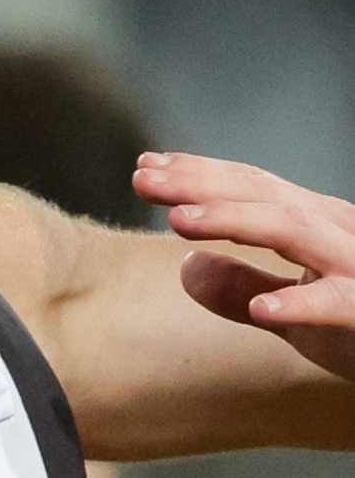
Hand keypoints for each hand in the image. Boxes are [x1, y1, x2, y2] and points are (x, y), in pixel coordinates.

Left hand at [139, 151, 354, 380]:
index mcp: (318, 227)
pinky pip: (339, 303)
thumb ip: (243, 287)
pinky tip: (263, 310)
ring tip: (179, 222)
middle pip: (265, 197)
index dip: (200, 175)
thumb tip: (187, 268)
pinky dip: (302, 304)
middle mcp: (339, 235)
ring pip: (295, 230)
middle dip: (202, 185)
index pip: (254, 189)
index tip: (144, 167)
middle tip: (143, 179)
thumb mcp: (292, 310)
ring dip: (235, 221)